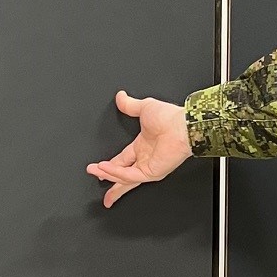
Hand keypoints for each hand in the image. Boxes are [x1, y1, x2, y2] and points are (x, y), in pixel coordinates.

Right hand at [87, 91, 192, 207]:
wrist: (182, 125)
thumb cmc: (171, 118)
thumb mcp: (145, 108)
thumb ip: (130, 105)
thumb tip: (121, 97)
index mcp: (142, 146)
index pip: (122, 160)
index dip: (109, 165)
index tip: (98, 167)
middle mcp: (145, 158)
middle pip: (122, 175)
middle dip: (108, 178)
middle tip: (95, 177)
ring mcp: (148, 167)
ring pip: (124, 178)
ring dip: (108, 174)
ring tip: (95, 171)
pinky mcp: (151, 172)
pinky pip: (130, 175)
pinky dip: (116, 172)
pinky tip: (106, 168)